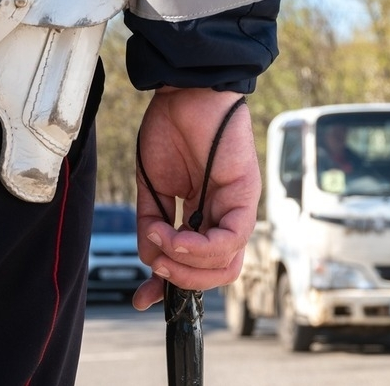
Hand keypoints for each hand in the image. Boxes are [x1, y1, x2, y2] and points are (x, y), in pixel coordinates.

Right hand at [132, 87, 259, 310]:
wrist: (182, 91)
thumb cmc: (170, 130)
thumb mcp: (152, 189)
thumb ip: (153, 226)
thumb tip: (151, 259)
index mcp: (205, 216)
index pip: (198, 265)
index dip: (171, 285)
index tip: (143, 297)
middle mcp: (226, 215)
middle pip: (218, 273)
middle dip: (183, 281)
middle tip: (156, 268)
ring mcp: (239, 206)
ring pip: (227, 264)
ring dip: (186, 264)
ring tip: (160, 242)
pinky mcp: (247, 194)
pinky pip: (230, 238)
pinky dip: (198, 247)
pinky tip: (173, 235)